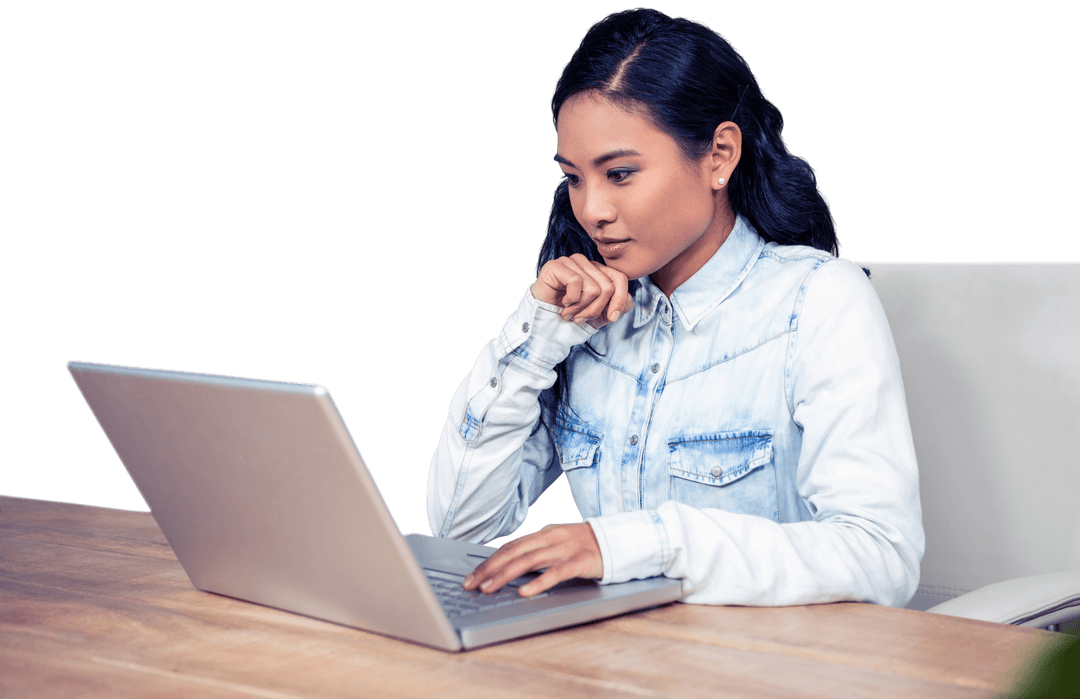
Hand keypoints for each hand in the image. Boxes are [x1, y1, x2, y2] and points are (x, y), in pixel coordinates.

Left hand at [462, 523, 603, 597]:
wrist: (616, 540)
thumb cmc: (583, 546)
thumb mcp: (556, 545)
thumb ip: (536, 553)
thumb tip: (508, 568)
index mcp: (543, 535)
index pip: (510, 547)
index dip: (489, 561)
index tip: (472, 576)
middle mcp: (550, 539)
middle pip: (513, 552)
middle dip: (489, 568)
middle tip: (471, 584)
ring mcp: (564, 549)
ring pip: (529, 561)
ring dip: (505, 575)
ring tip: (489, 588)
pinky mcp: (579, 562)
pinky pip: (556, 573)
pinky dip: (538, 582)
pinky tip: (525, 592)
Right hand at [532, 255, 633, 327]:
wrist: (545, 325)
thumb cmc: (572, 317)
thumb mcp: (600, 315)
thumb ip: (618, 306)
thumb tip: (627, 302)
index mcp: (598, 271)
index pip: (620, 278)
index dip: (620, 300)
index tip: (611, 318)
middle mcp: (586, 263)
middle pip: (608, 286)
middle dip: (596, 310)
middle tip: (581, 318)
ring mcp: (571, 262)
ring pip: (593, 287)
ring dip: (581, 308)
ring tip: (570, 314)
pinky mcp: (556, 266)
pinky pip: (576, 282)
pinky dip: (571, 300)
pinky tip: (562, 304)